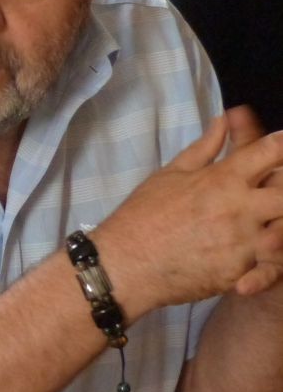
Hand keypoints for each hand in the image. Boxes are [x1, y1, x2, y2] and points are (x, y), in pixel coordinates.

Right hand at [96, 108, 282, 313]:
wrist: (124, 264)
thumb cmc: (142, 217)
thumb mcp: (169, 175)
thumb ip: (204, 148)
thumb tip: (223, 119)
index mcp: (223, 179)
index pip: (271, 150)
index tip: (282, 149)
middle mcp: (238, 208)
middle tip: (271, 194)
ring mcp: (242, 242)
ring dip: (277, 228)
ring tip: (263, 229)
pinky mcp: (239, 272)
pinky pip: (269, 267)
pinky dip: (266, 266)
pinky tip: (253, 258)